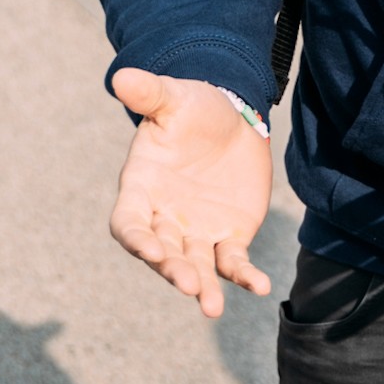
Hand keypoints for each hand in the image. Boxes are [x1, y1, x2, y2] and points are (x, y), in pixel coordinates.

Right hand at [107, 68, 272, 318]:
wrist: (233, 118)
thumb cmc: (194, 109)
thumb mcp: (175, 98)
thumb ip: (150, 94)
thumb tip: (122, 76)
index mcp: (141, 190)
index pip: (129, 223)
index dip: (136, 239)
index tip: (150, 250)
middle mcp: (165, 219)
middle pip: (163, 253)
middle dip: (173, 269)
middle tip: (188, 284)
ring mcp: (197, 232)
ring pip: (196, 266)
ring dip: (203, 286)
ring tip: (212, 308)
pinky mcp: (230, 236)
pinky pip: (234, 262)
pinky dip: (244, 275)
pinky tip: (261, 286)